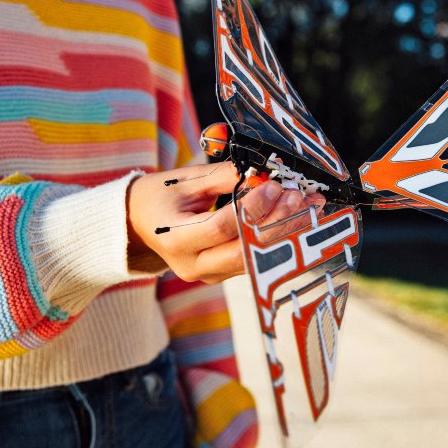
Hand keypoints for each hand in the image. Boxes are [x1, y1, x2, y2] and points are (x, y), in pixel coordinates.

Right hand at [126, 162, 324, 282]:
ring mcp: (209, 275)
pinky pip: (255, 260)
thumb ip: (224, 176)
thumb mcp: (185, 180)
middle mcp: (193, 265)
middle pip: (244, 250)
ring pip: (256, 259)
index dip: (251, 207)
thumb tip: (263, 172)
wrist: (138, 224)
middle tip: (299, 196)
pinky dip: (278, 238)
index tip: (273, 186)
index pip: (221, 227)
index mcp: (175, 239)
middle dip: (277, 223)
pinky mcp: (222, 274)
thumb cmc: (158, 196)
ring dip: (285, 232)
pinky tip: (298, 218)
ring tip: (309, 206)